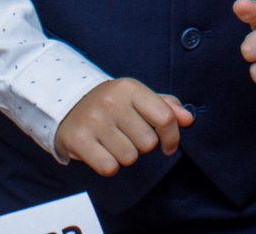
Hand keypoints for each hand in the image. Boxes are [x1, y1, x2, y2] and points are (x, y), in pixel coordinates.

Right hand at [56, 77, 190, 174]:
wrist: (67, 105)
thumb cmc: (111, 104)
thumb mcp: (137, 98)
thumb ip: (165, 107)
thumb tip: (188, 119)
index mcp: (129, 88)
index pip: (164, 117)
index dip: (172, 137)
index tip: (168, 146)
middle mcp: (111, 101)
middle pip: (148, 143)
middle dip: (141, 145)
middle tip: (127, 136)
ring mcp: (93, 120)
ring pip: (129, 157)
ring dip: (124, 156)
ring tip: (112, 142)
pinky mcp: (78, 139)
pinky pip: (109, 167)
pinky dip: (108, 165)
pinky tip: (101, 152)